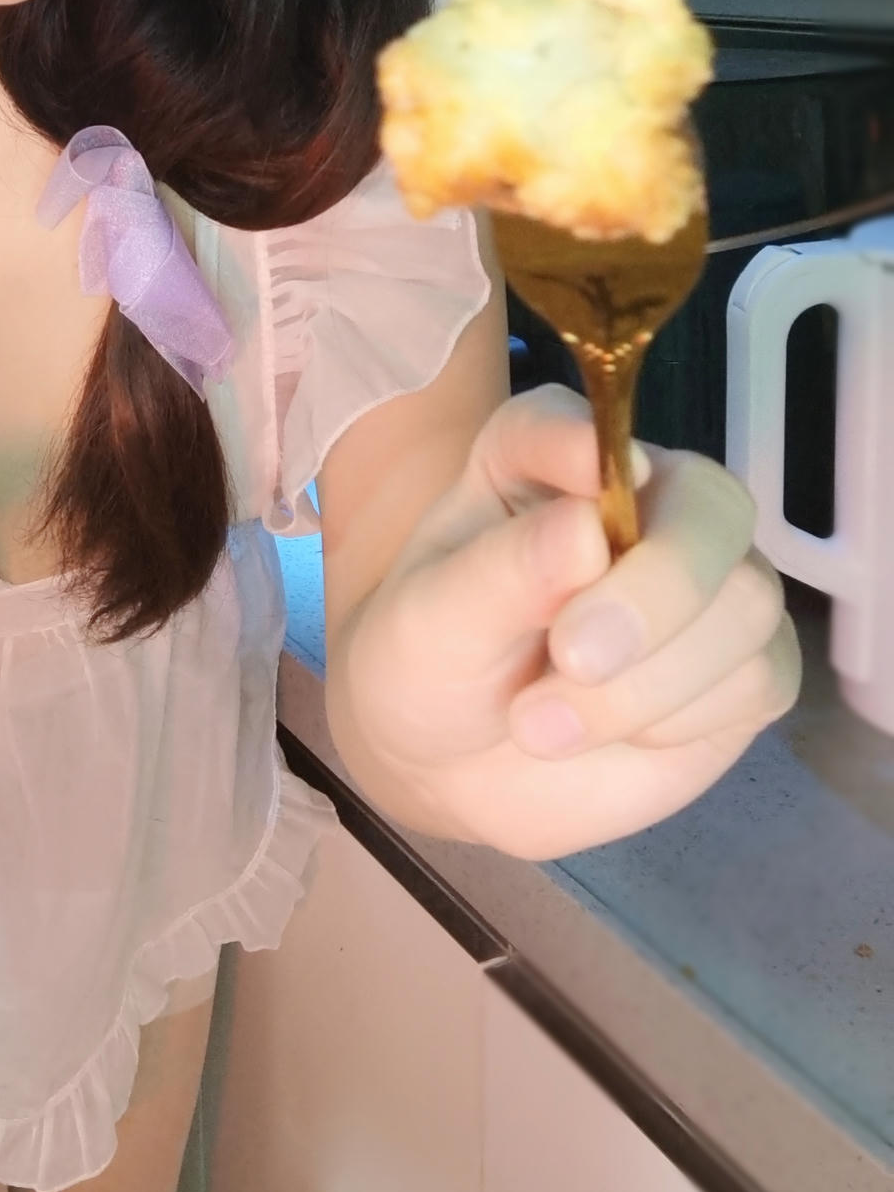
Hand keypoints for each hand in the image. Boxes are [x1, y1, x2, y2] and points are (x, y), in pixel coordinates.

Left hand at [333, 385, 800, 859]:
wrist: (456, 770)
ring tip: (541, 724)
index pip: (579, 421)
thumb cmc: (433, 666)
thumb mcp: (435, 623)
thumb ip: (503, 572)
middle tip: (574, 657)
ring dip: (645, 682)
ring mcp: (704, 582)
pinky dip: (677, 718)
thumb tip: (584, 529)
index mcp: (543, 462)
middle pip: (709, 504)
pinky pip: (758, 677)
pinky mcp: (742, 664)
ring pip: (744, 601)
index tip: (586, 468)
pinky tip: (608, 733)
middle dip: (660, 584)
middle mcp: (642, 503)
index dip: (582, 442)